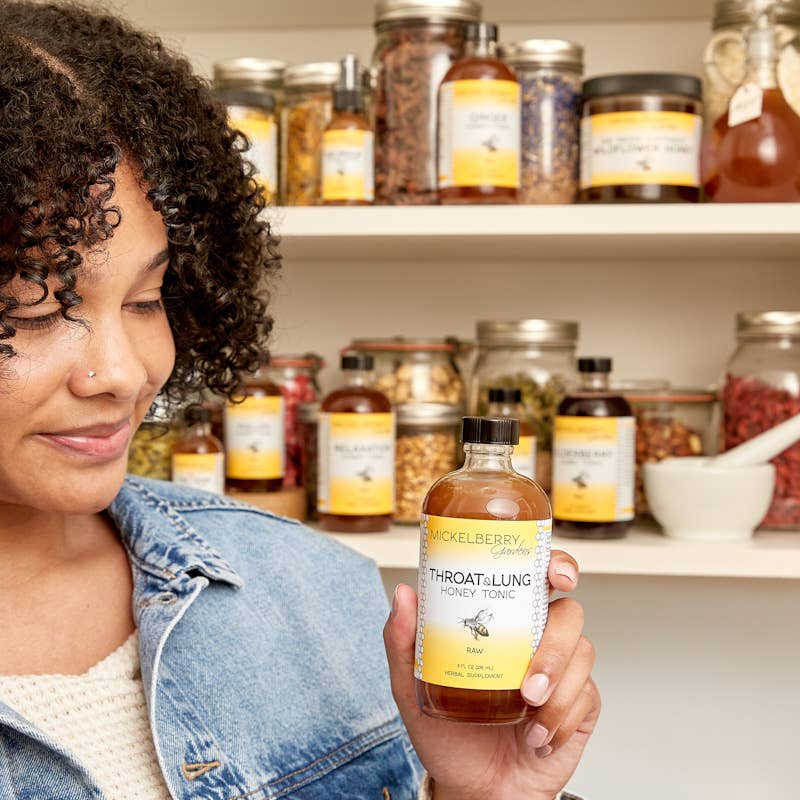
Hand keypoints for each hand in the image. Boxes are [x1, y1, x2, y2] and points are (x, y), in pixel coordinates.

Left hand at [383, 550, 599, 799]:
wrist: (472, 790)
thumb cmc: (447, 734)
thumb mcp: (412, 686)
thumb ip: (403, 641)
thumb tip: (404, 594)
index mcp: (503, 622)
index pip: (536, 578)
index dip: (554, 565)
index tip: (554, 574)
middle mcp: (536, 640)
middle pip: (569, 613)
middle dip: (557, 641)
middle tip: (531, 675)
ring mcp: (562, 672)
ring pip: (582, 652)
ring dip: (557, 683)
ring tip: (528, 707)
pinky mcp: (580, 706)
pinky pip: (587, 696)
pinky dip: (563, 716)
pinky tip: (537, 735)